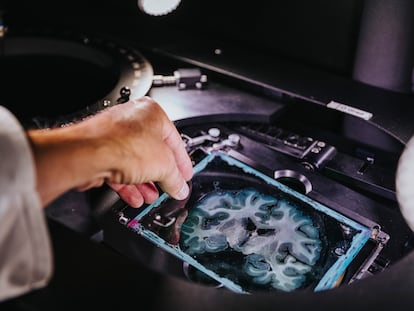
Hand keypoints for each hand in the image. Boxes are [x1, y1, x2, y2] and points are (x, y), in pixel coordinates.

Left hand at [28, 96, 192, 206]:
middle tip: (169, 188)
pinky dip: (129, 184)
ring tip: (152, 196)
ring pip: (136, 162)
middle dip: (161, 175)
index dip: (182, 162)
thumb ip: (175, 179)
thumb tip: (180, 187)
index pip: (174, 140)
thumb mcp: (164, 166)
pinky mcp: (101, 151)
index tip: (184, 176)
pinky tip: (135, 197)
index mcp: (152, 113)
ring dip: (145, 182)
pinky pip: (120, 169)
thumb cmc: (121, 145)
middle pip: (153, 152)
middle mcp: (132, 120)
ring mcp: (115, 135)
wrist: (86, 154)